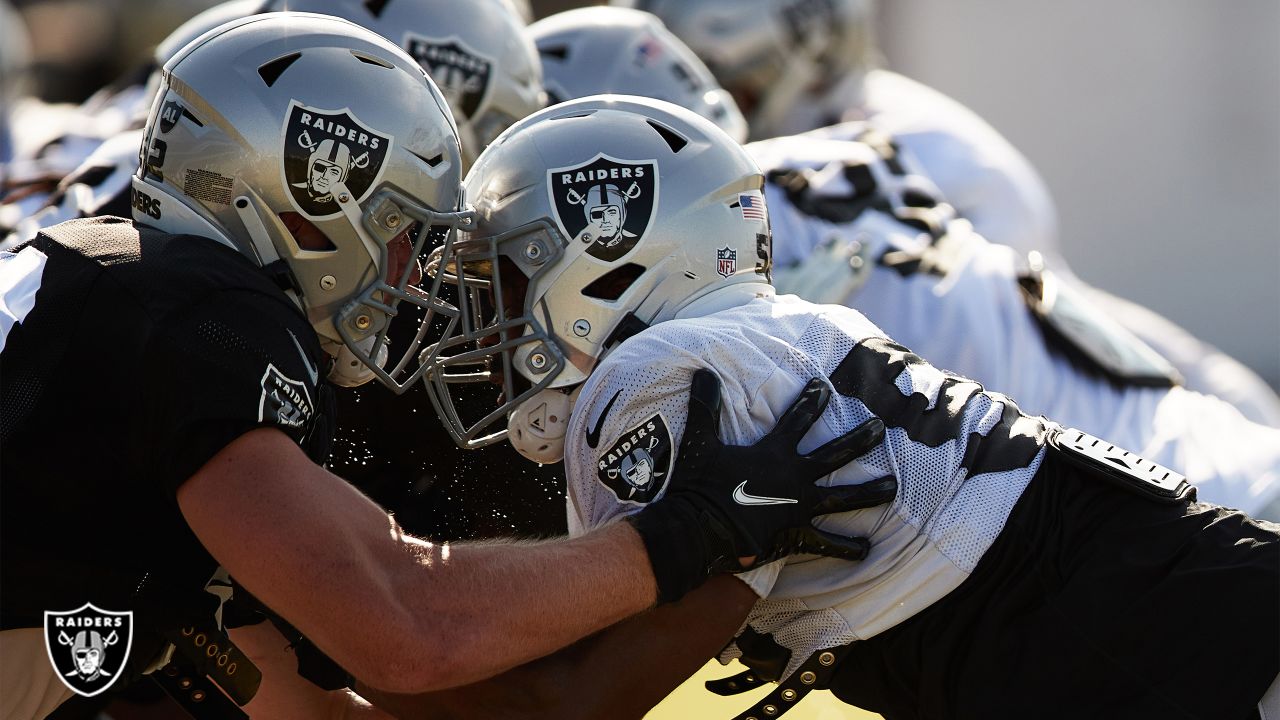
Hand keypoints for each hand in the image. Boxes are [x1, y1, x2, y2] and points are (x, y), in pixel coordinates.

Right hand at [628, 370, 895, 602]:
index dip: (813, 400)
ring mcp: (798, 507)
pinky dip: (847, 548)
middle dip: (860, 439)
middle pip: (835, 454)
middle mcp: (794, 477)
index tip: (825, 386)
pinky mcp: (795, 535)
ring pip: (843, 498)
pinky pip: (826, 543)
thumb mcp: (699, 443)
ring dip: (870, 493)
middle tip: (881, 427)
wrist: (697, 531)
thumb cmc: (698, 487)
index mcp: (773, 453)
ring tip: (893, 488)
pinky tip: (867, 550)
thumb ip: (705, 408)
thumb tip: (702, 372)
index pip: (799, 419)